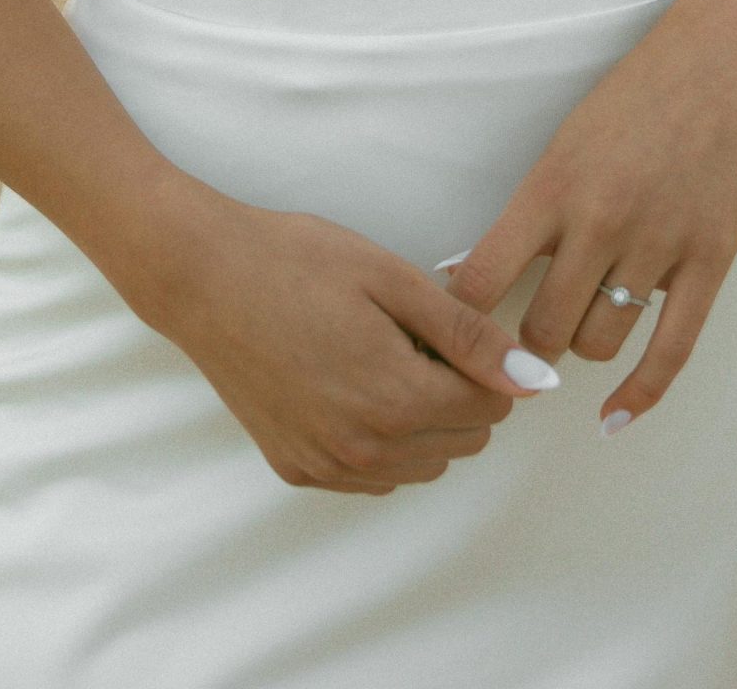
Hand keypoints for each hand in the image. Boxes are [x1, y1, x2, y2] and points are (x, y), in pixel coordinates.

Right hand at [144, 189, 561, 493]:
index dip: (481, 360)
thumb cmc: (296, 261)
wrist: (202, 277)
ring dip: (423, 418)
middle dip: (457, 390)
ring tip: (377, 354)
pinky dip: (381, 440)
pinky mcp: (297, 469)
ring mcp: (328, 466)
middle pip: (463, 440)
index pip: (492, 407)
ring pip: (422, 463)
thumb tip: (534, 380)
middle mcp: (366, 450)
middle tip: (408, 334)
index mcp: (397, 399)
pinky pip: (373, 475)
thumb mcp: (392, 279)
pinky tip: (349, 384)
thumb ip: (468, 334)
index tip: (443, 324)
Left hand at [438, 0, 736, 431]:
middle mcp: (601, 218)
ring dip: (583, 345)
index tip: (455, 334)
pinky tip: (613, 419)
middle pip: (543, 325)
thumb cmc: (637, 94)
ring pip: (600, 339)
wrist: (725, 60)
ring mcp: (659, 241)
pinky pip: (671, 348)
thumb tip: (464, 270)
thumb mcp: (567, 140)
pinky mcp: (710, 258)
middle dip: (527, 344)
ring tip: (581, 326)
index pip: (484, 277)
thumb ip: (529, 211)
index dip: (461, 320)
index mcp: (554, 184)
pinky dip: (640, 393)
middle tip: (523, 344)